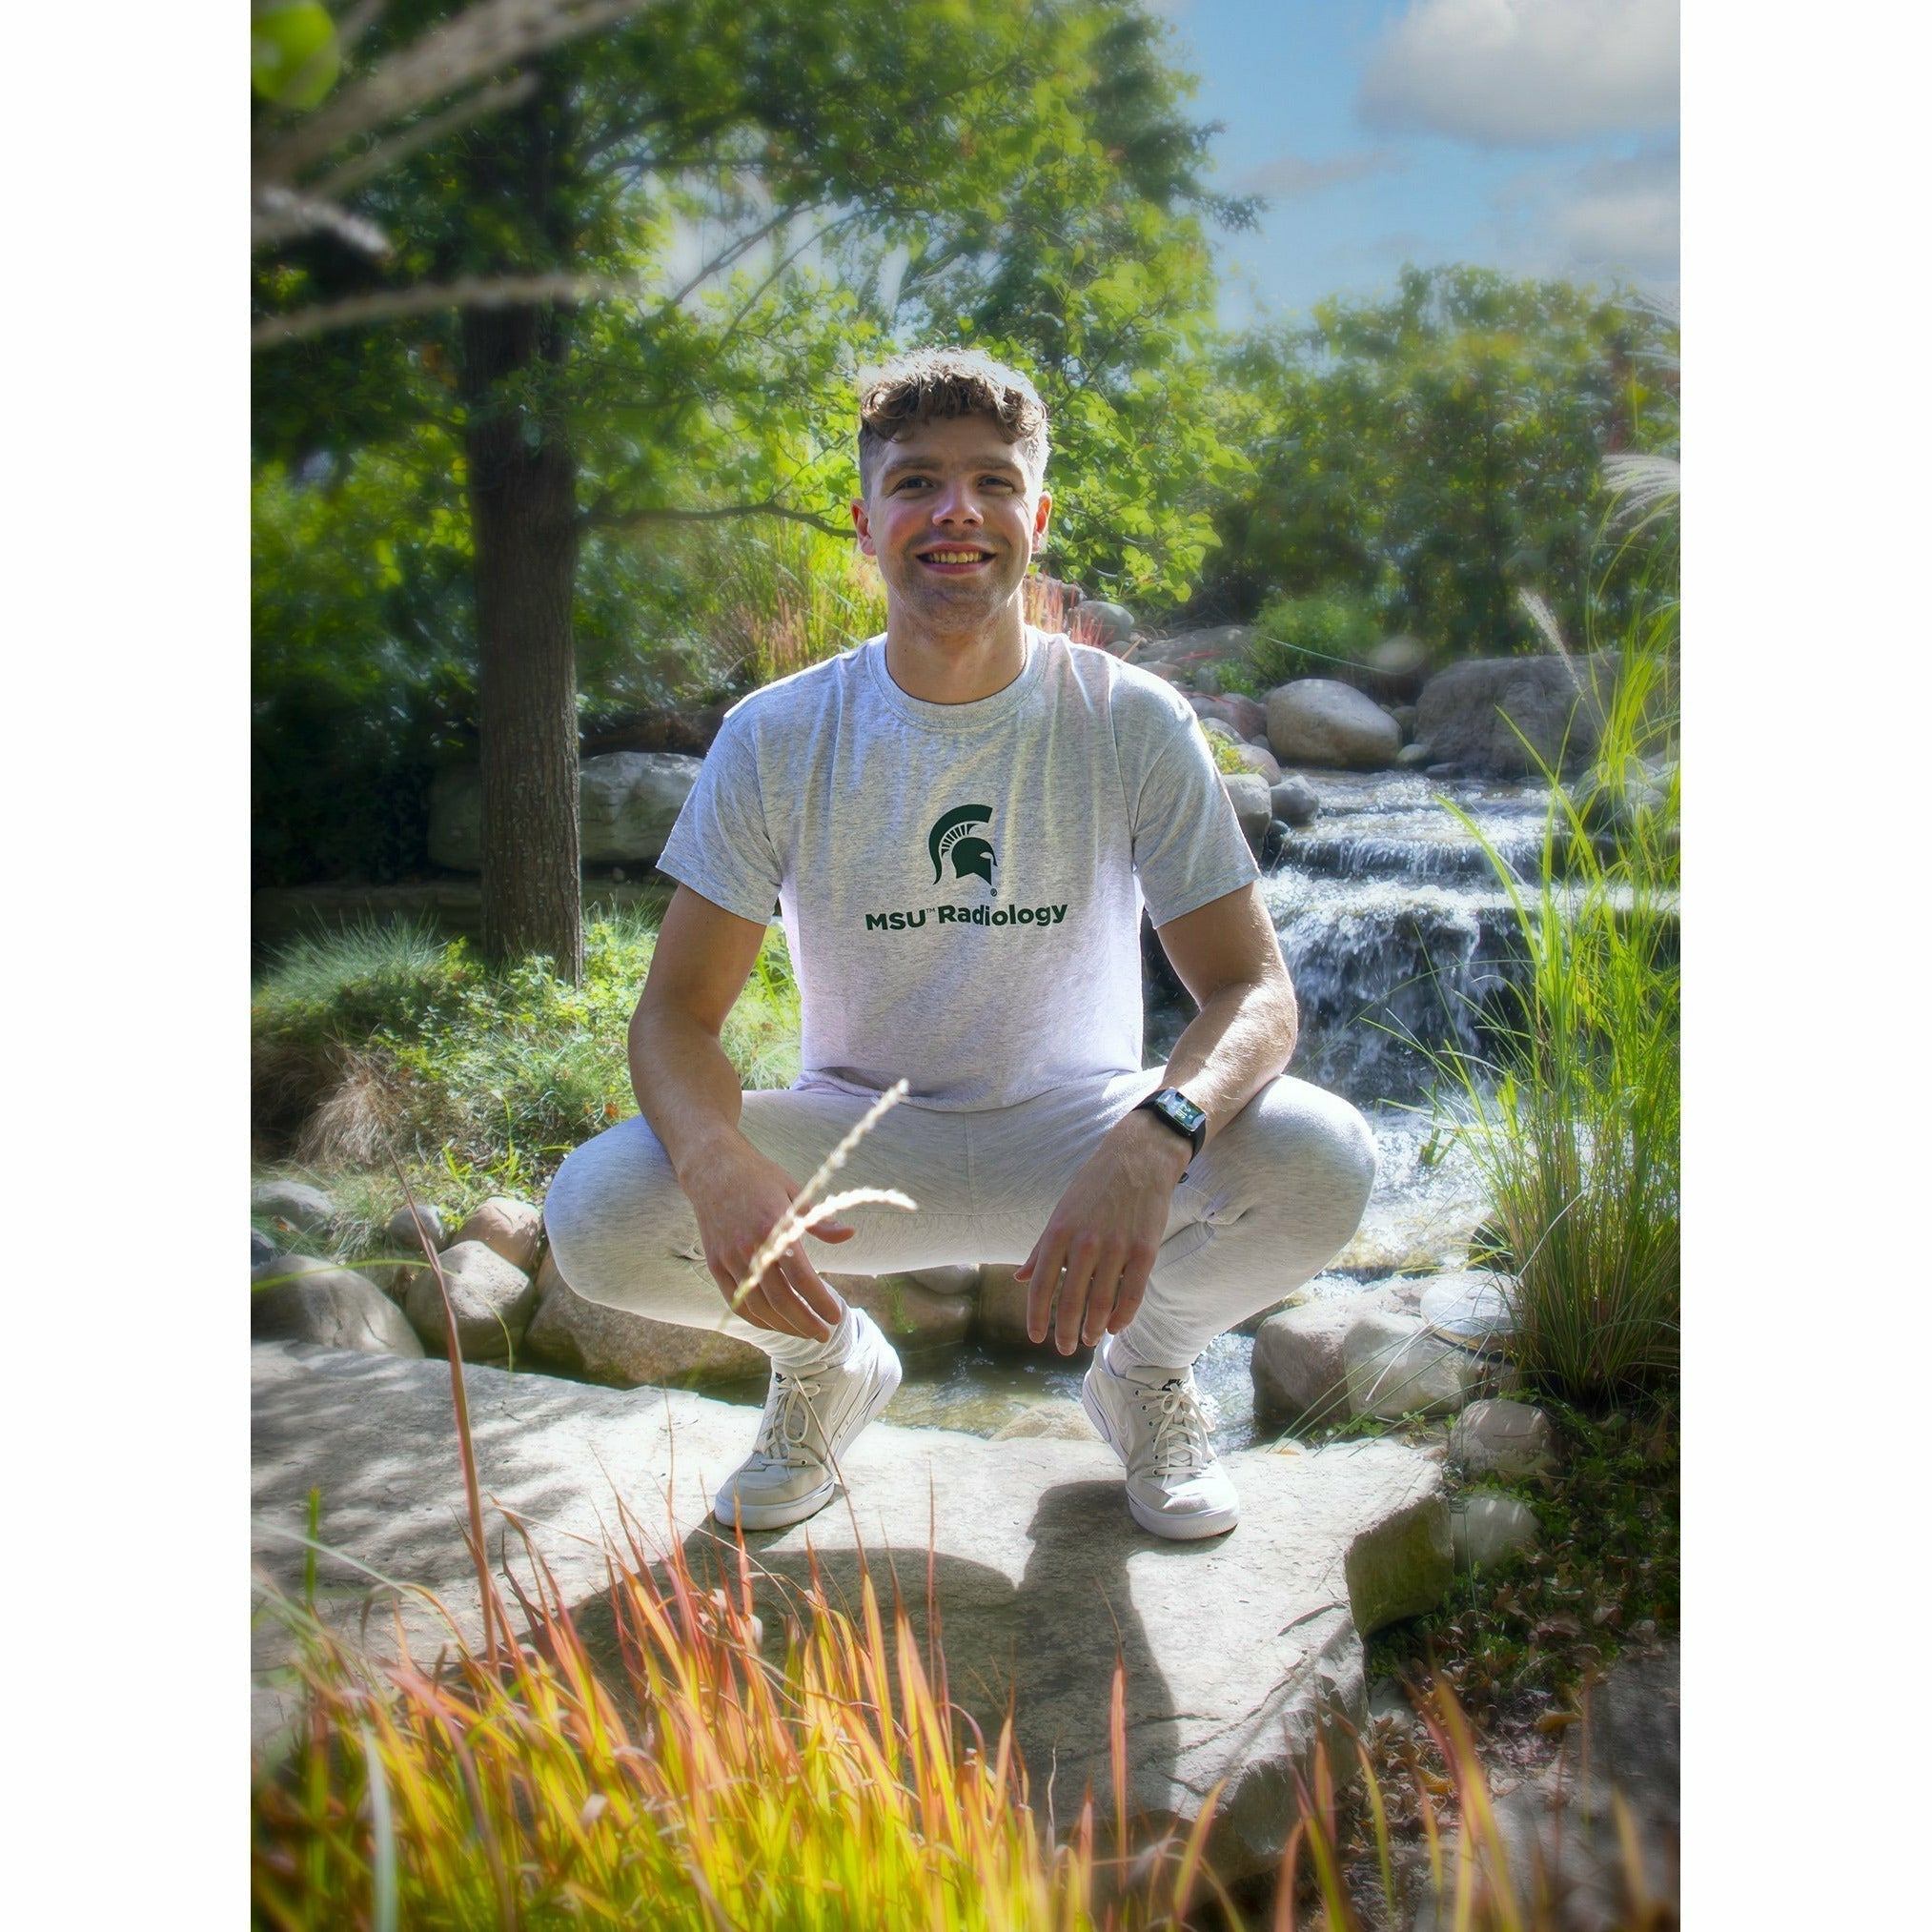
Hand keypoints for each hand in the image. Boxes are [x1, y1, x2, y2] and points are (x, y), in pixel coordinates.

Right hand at [682, 1134, 854, 1340]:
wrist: (713, 1168)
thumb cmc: (759, 1177)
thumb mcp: (794, 1191)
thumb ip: (820, 1221)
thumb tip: (850, 1234)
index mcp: (773, 1226)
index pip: (801, 1276)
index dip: (819, 1301)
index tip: (835, 1315)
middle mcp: (749, 1246)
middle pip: (780, 1298)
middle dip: (805, 1322)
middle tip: (824, 1334)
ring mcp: (729, 1257)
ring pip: (757, 1305)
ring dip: (783, 1325)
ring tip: (804, 1333)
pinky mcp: (715, 1263)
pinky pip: (735, 1300)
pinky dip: (755, 1317)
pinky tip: (773, 1324)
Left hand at [1017, 1112, 1188, 1353]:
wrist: (1138, 1156)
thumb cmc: (1095, 1185)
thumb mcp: (1061, 1212)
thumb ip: (1042, 1248)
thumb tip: (1021, 1277)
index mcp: (1058, 1232)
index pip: (1040, 1285)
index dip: (1036, 1316)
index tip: (1037, 1336)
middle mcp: (1085, 1243)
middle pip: (1071, 1302)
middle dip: (1066, 1332)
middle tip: (1066, 1348)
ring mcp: (1116, 1247)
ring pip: (1101, 1303)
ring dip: (1093, 1328)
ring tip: (1090, 1340)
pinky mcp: (1145, 1250)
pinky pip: (1133, 1295)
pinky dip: (1123, 1317)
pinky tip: (1115, 1326)